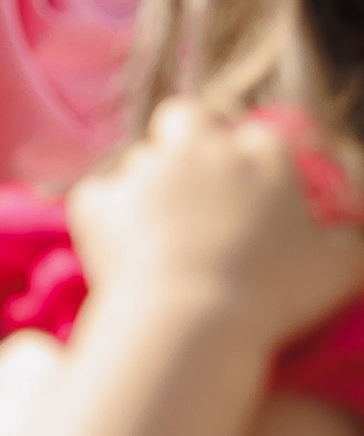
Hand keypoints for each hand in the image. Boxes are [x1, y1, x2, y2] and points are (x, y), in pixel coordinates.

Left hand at [70, 101, 363, 347]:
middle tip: (192, 179)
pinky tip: (121, 253)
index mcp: (260, 155)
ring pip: (139, 161)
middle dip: (187, 136)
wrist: (192, 319)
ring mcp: (143, 169)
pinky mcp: (98, 200)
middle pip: (186, 115)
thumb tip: (356, 243)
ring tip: (158, 239)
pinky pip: (98, 200)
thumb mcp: (338, 273)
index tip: (254, 188)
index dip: (253, 158)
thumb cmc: (275, 295)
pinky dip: (107, 222)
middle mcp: (199, 148)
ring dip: (147, 189)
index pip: (257, 135)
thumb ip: (354, 247)